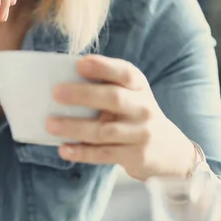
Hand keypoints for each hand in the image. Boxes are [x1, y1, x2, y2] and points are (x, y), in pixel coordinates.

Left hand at [46, 55, 195, 181]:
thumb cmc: (136, 118)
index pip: (125, 73)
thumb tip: (61, 87)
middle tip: (56, 93)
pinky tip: (63, 149)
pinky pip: (104, 154)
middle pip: (113, 99)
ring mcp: (141, 133)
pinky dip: (82, 152)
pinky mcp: (135, 156)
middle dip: (83, 95)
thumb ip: (106, 90)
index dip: (103, 67)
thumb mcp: (131, 99)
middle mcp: (143, 108)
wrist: (170, 152)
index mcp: (139, 88)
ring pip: (104, 130)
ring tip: (50, 125)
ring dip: (75, 127)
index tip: (80, 64)